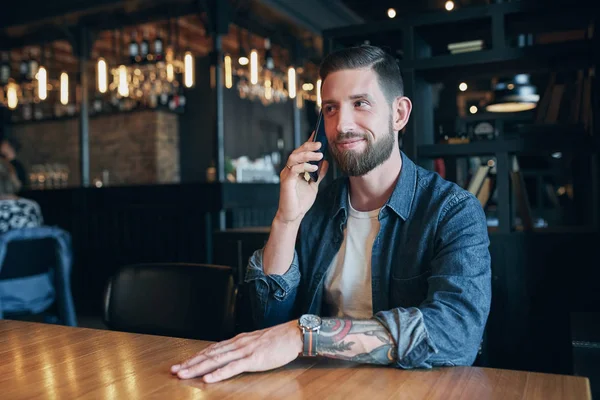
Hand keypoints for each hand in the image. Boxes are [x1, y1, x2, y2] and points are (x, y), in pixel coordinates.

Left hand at [170, 320, 302, 382]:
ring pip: (216, 360)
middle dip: (191, 363)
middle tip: (175, 370)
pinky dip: (219, 373)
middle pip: (209, 354)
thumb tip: (231, 355)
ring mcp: (244, 351)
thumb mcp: (256, 343)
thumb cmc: (278, 340)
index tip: (182, 364)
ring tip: (184, 373)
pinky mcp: (253, 359)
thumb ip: (243, 349)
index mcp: (238, 341)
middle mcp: (237, 344)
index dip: (196, 357)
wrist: (293, 334)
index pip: (212, 349)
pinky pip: (233, 367)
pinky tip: (209, 378)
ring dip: (198, 367)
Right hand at [277, 132, 328, 223]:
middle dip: (308, 146)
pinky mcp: (286, 182)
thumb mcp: (314, 185)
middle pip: (297, 152)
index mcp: (295, 169)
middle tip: (320, 144)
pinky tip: (314, 168)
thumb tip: (325, 162)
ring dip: (307, 155)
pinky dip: (304, 166)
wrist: (293, 216)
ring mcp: (287, 175)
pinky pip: (294, 169)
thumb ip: (319, 174)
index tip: (317, 134)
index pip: (301, 152)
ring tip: (319, 155)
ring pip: (294, 157)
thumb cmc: (300, 202)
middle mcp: (289, 169)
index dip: (308, 142)